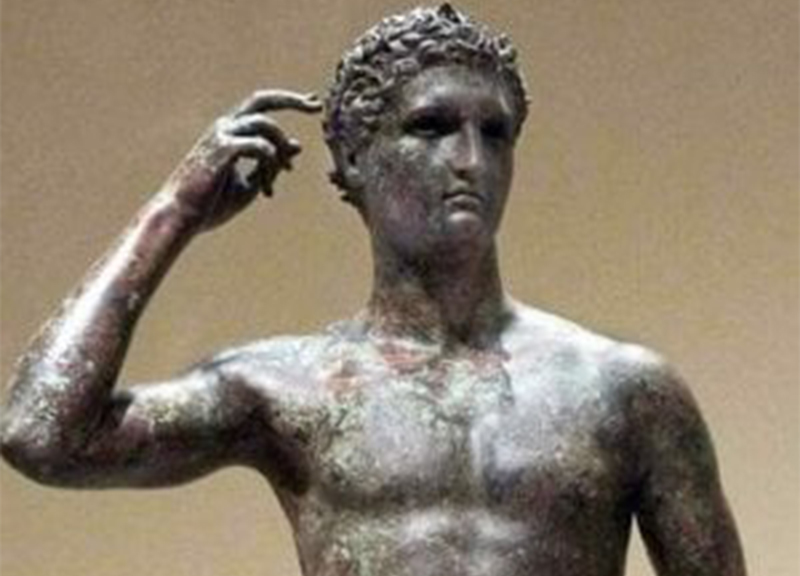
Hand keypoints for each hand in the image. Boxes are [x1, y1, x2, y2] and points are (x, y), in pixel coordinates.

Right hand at [162, 89, 322, 232]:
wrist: (181, 218)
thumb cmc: (210, 204)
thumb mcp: (250, 184)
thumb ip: (272, 164)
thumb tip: (297, 145)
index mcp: (229, 133)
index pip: (262, 107)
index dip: (289, 102)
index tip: (314, 105)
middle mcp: (224, 128)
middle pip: (262, 100)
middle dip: (291, 100)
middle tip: (315, 105)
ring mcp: (221, 136)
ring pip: (266, 126)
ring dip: (279, 153)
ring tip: (277, 180)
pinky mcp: (221, 150)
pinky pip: (260, 147)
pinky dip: (269, 166)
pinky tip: (266, 189)